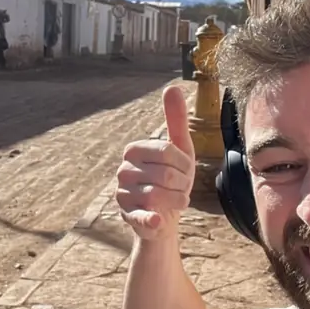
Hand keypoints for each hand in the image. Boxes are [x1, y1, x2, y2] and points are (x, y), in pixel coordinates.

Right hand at [116, 85, 195, 239]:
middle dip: (183, 183)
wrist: (165, 214)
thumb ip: (175, 120)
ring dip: (178, 199)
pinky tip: (159, 220)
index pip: (166, 150)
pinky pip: (140, 216)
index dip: (184, 163)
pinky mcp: (128, 216)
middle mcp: (123, 170)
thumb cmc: (172, 178)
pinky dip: (150, 220)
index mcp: (133, 150)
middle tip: (183, 189)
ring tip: (178, 200)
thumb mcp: (178, 149)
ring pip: (158, 194)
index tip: (186, 171)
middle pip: (164, 173)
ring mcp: (123, 194)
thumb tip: (172, 87)